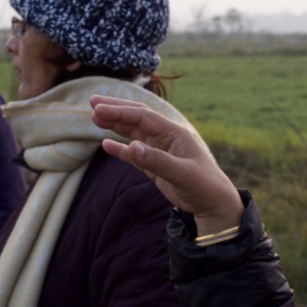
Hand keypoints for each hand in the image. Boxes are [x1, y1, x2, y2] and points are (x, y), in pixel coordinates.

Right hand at [90, 95, 243, 233]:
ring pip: (134, 133)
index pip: (142, 117)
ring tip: (94, 117)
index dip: (120, 111)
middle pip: (137, 118)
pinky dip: (120, 148)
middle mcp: (166, 137)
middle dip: (115, 109)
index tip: (98, 108)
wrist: (214, 204)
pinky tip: (106, 143)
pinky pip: (134, 153)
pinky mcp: (156, 165)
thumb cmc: (204, 185)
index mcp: (174, 133)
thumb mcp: (181, 173)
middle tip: (92, 101)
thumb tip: (131, 148)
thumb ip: (156, 160)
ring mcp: (160, 150)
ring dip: (115, 125)